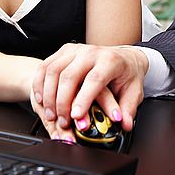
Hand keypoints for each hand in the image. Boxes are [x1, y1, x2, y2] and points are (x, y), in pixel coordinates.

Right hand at [31, 44, 148, 133]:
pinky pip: (46, 66)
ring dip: (49, 96)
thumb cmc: (126, 74)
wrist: (124, 56)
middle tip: (63, 122)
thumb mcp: (134, 91)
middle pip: (70, 75)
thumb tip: (125, 124)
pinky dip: (40, 85)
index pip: (95, 79)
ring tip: (52, 115)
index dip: (84, 99)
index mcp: (110, 61)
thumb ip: (129, 109)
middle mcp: (91, 52)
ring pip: (54, 71)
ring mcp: (75, 50)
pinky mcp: (64, 51)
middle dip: (62, 102)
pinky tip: (42, 100)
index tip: (76, 116)